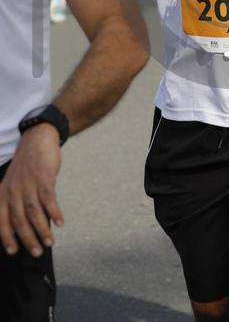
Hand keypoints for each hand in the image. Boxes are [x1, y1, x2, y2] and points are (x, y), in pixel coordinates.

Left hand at [0, 125, 62, 256]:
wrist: (37, 138)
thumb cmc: (27, 164)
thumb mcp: (14, 182)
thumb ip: (16, 202)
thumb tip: (26, 225)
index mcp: (3, 193)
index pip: (2, 220)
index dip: (7, 237)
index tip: (14, 252)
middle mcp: (13, 190)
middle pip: (19, 220)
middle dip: (28, 239)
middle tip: (37, 252)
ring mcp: (28, 184)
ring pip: (33, 213)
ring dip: (42, 230)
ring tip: (50, 242)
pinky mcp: (43, 177)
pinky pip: (48, 199)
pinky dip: (54, 212)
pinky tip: (60, 222)